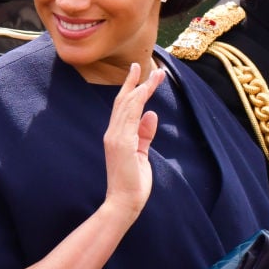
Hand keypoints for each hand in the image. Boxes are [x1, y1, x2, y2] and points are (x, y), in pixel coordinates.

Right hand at [102, 62, 164, 217]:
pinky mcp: (121, 144)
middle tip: (151, 65)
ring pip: (128, 105)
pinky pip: (130, 117)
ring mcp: (115, 138)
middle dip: (138, 82)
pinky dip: (137, 102)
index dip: (133, 89)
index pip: (124, 107)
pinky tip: (146, 90)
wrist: (123, 203)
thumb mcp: (142, 155)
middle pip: (125, 101)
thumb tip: (151, 114)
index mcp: (117, 136)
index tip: (142, 74)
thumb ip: (145, 135)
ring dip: (142, 87)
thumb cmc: (132, 183)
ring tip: (155, 73)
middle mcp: (113, 133)